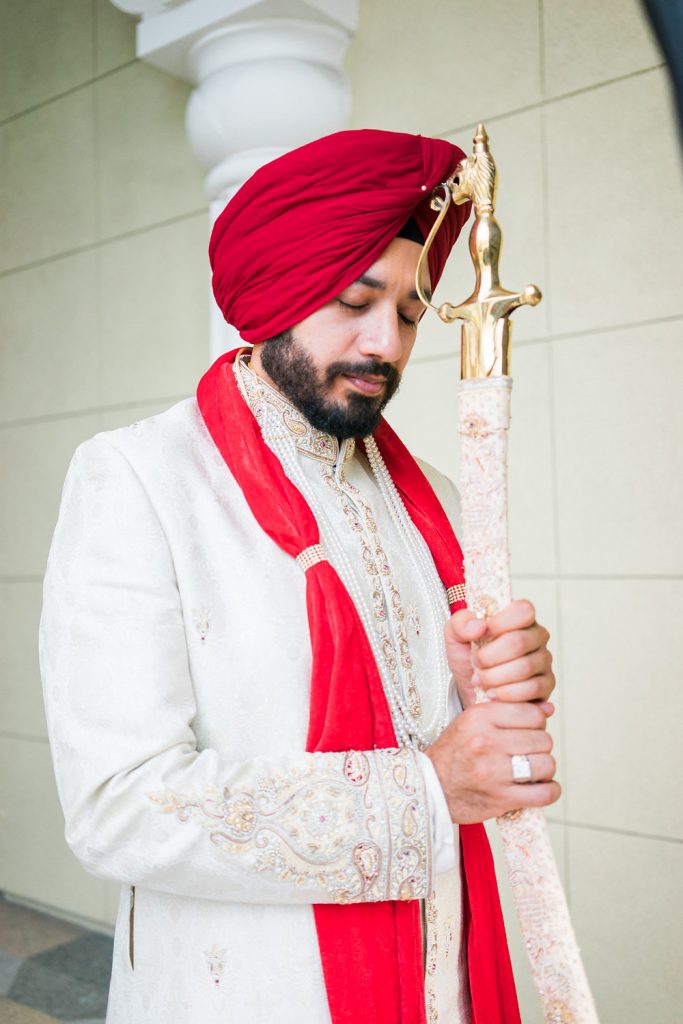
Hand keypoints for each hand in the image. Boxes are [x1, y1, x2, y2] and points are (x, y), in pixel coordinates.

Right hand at [425, 599, 559, 822]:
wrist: (431, 787)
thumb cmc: (455, 752)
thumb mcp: (472, 722)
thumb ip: (509, 712)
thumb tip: (550, 709)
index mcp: (479, 717)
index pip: (533, 714)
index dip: (535, 723)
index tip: (526, 731)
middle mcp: (486, 742)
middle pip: (543, 739)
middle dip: (539, 746)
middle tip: (527, 752)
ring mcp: (494, 771)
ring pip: (547, 764)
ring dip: (543, 768)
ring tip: (531, 769)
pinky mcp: (501, 798)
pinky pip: (544, 793)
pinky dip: (550, 790)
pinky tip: (541, 787)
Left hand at [445, 599, 554, 709]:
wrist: (472, 690)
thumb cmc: (469, 658)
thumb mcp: (455, 637)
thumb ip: (460, 623)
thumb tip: (480, 625)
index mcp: (518, 618)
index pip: (523, 610)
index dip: (500, 623)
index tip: (482, 634)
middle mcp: (536, 636)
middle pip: (519, 642)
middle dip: (489, 657)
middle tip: (475, 663)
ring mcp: (544, 660)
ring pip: (524, 668)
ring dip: (494, 677)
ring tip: (480, 680)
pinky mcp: (547, 684)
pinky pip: (531, 689)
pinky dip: (506, 694)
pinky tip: (493, 693)